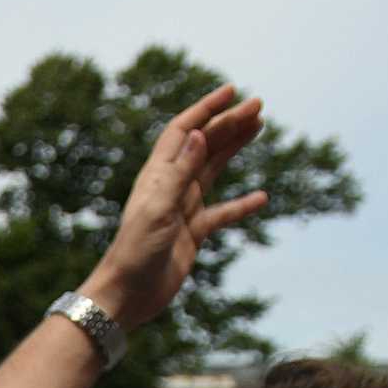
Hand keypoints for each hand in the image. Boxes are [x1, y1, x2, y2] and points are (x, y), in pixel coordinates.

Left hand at [84, 82, 272, 331]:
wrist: (126, 295)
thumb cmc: (135, 252)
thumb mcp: (158, 208)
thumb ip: (180, 172)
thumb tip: (200, 134)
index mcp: (157, 175)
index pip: (184, 130)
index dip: (206, 108)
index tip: (233, 91)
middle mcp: (170, 187)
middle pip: (204, 145)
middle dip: (229, 123)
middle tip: (259, 105)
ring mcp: (182, 209)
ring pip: (213, 170)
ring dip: (234, 148)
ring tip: (258, 128)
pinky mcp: (192, 233)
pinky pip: (221, 213)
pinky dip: (241, 205)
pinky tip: (261, 198)